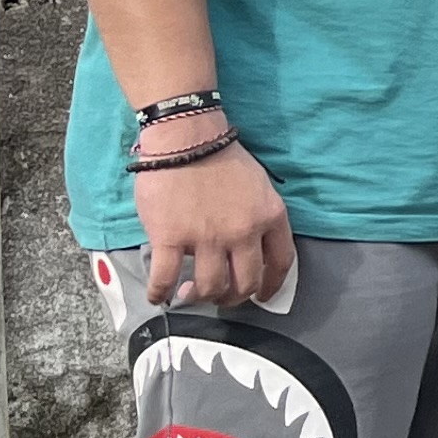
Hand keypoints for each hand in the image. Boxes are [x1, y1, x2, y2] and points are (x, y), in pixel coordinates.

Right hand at [138, 131, 294, 311]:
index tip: (262, 296)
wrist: (187, 139)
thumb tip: (247, 249)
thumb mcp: (259, 187)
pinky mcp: (171, 238)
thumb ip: (258, 218)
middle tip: (220, 296)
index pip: (281, 262)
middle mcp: (243, 232)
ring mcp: (208, 237)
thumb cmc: (222, 158)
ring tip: (189, 293)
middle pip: (245, 283)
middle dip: (233, 297)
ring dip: (199, 296)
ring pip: (209, 287)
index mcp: (270, 216)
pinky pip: (165, 279)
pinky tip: (157, 296)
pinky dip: (159, 293)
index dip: (272, 285)